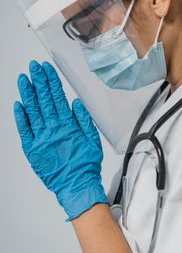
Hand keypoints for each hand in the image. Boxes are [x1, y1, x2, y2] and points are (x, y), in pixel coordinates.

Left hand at [14, 60, 109, 221]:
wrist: (76, 185)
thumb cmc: (85, 165)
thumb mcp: (93, 140)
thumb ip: (84, 120)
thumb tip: (75, 103)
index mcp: (67, 125)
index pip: (57, 97)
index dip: (51, 82)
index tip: (46, 69)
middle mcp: (52, 129)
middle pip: (44, 100)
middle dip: (39, 81)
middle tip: (34, 67)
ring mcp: (40, 138)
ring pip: (32, 111)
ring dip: (28, 93)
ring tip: (24, 79)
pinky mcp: (32, 149)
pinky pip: (24, 130)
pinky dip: (20, 117)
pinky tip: (17, 104)